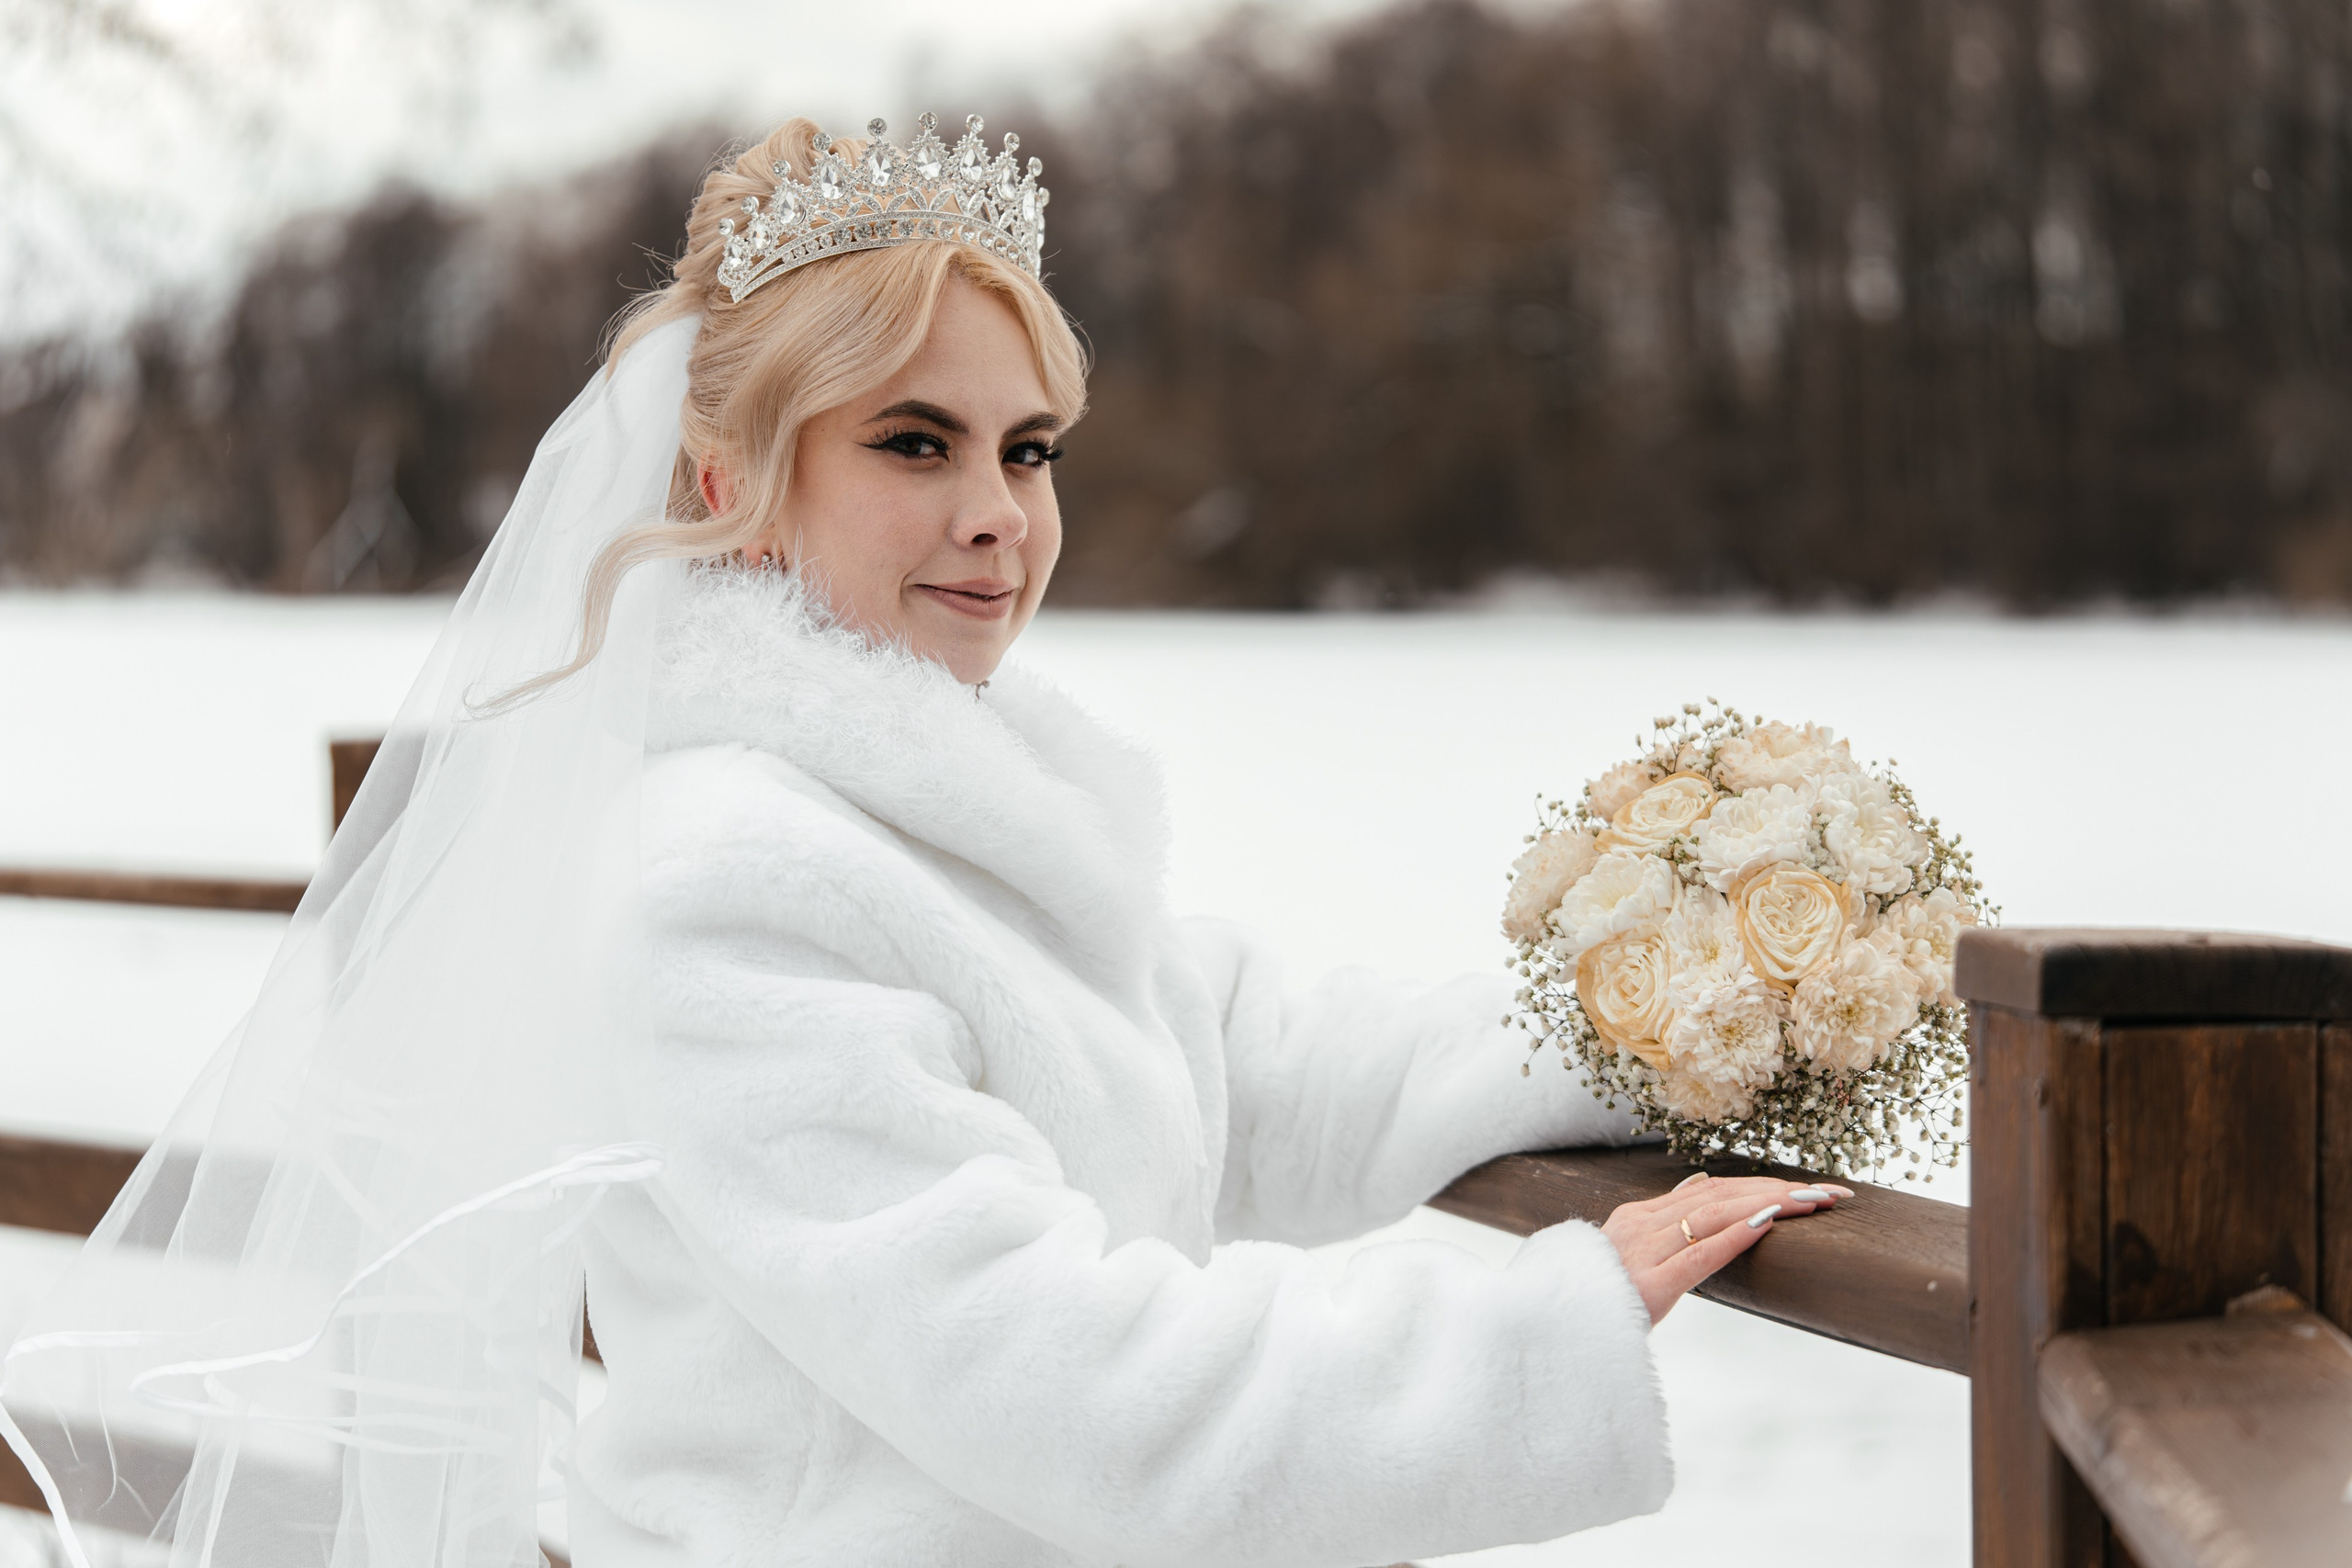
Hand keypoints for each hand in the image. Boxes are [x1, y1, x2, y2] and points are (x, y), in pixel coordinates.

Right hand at [1601, 1172, 1853, 1325]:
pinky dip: (1735, 1235)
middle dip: (1780, 1192)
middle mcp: (1638, 1225)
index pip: (1711, 1191)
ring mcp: (1639, 1253)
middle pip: (1721, 1196)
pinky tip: (1769, 1225)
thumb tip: (1699, 1184)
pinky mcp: (1645, 1286)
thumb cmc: (1589, 1301)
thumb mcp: (1624, 1254)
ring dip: (1771, 1206)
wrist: (1543, 1333)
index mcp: (1634, 1218)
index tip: (1809, 1190)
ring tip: (1817, 1204)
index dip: (1762, 1186)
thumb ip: (1660, 1221)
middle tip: (1834, 1194)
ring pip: (1714, 1216)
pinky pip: (1697, 1255)